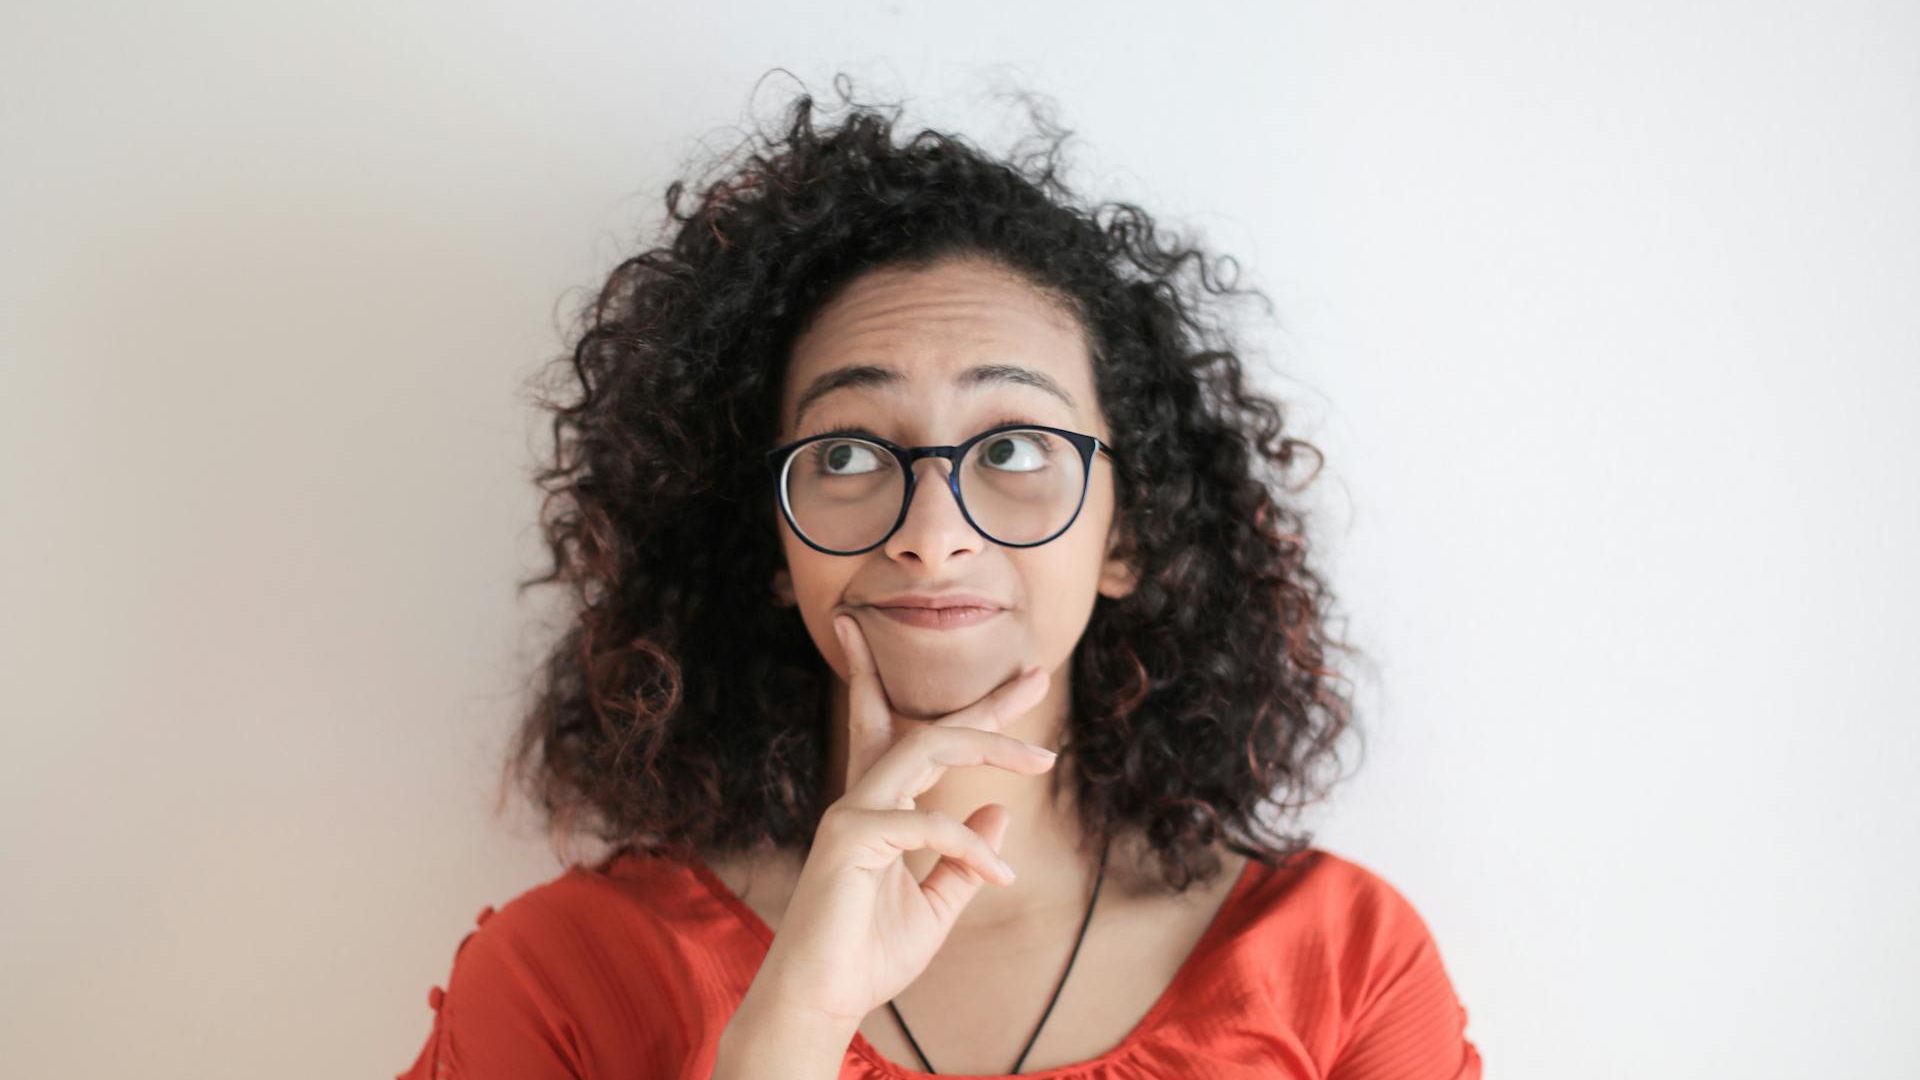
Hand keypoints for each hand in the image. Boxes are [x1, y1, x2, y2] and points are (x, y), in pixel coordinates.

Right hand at [743, 613, 1057, 1029]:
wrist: (822, 1001)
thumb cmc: (869, 954)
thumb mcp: (936, 906)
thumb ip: (964, 859)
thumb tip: (999, 809)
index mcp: (883, 810)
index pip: (924, 744)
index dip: (972, 716)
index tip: (1024, 688)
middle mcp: (865, 799)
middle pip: (929, 730)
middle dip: (985, 705)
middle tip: (1038, 679)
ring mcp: (853, 813)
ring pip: (926, 749)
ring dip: (989, 747)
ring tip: (1042, 760)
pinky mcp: (849, 838)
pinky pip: (927, 824)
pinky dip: (970, 846)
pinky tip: (1000, 876)